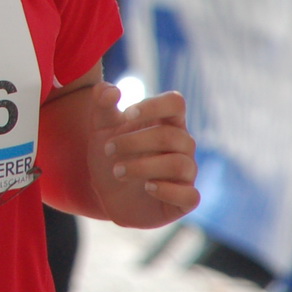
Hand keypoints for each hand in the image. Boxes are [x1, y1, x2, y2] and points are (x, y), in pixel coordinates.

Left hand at [87, 85, 198, 228]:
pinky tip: (147, 187)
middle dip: (135, 142)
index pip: (175, 103)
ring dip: (144, 167)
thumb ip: (102, 104)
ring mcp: (186, 174)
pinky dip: (168, 191)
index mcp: (167, 123)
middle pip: (172, 135)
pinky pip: (190, 195)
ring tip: (117, 171)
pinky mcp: (184, 200)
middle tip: (108, 150)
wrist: (107, 195)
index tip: (126, 116)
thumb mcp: (100, 128)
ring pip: (180, 164)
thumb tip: (110, 91)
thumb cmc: (112, 156)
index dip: (153, 106)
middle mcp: (182, 146)